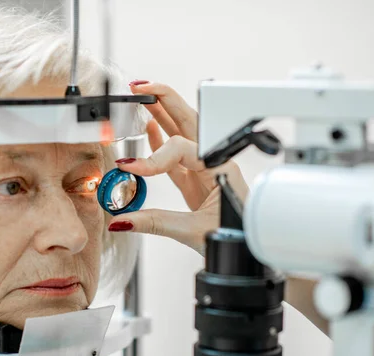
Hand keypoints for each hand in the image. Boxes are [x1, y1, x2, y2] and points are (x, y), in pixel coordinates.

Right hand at [107, 81, 248, 254]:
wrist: (250, 250)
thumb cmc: (236, 238)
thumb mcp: (193, 231)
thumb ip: (154, 223)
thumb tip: (122, 221)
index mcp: (219, 168)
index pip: (181, 148)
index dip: (152, 157)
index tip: (128, 168)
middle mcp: (213, 162)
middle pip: (187, 120)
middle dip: (164, 99)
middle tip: (140, 87)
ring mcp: (204, 170)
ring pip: (181, 134)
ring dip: (161, 114)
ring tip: (141, 98)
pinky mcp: (196, 182)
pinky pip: (177, 155)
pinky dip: (162, 141)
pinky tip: (150, 129)